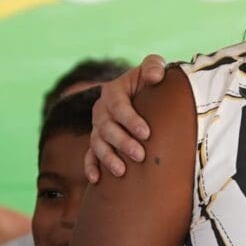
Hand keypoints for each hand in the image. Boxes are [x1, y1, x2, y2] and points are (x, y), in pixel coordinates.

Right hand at [84, 57, 169, 182]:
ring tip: (121, 171)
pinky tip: (96, 180)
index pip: (119, 107)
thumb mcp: (152, 68)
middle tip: (140, 155)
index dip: (131, 120)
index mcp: (113, 91)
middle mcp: (101, 109)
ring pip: (97, 144)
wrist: (140, 94)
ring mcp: (97, 127)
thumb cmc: (149, 81)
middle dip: (123, 143)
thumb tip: (155, 76)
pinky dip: (90, 167)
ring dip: (108, 158)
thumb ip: (154, 66)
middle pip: (107, 128)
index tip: (147, 133)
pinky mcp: (97, 142)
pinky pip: (89, 155)